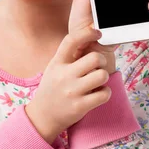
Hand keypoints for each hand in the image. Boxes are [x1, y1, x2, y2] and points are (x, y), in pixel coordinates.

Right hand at [26, 26, 112, 140]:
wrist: (42, 116)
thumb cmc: (52, 88)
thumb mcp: (55, 68)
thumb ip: (69, 55)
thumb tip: (91, 36)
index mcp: (57, 62)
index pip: (72, 40)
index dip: (88, 32)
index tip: (98, 33)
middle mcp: (64, 75)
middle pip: (95, 58)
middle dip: (102, 60)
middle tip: (99, 66)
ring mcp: (72, 91)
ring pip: (102, 75)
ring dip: (103, 78)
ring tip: (97, 82)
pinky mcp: (80, 106)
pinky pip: (104, 94)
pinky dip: (105, 93)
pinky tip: (98, 93)